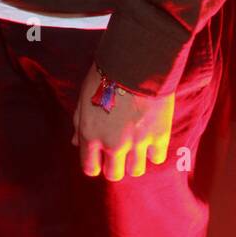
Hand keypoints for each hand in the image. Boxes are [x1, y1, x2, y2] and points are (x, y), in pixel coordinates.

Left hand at [71, 63, 173, 179]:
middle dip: (115, 165)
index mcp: (91, 134)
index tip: (99, 157)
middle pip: (114, 174)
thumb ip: (80, 122)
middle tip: (119, 151)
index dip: (95, 164)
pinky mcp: (159, 137)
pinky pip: (157, 158)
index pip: (90, 168)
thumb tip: (76, 142)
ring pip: (136, 170)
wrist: (136, 61)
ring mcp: (137, 143)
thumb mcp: (84, 97)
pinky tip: (151, 137)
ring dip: (135, 160)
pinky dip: (154, 151)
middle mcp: (113, 144)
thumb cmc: (105, 75)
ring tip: (136, 143)